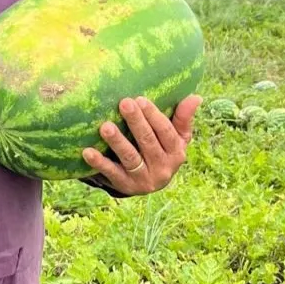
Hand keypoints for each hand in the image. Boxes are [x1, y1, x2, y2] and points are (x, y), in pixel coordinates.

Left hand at [81, 94, 201, 195]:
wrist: (150, 181)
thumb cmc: (162, 149)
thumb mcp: (177, 137)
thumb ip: (183, 118)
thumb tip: (196, 97)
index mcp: (176, 153)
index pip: (166, 132)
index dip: (154, 116)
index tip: (140, 99)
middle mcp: (163, 168)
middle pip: (148, 142)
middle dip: (136, 122)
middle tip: (123, 103)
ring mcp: (144, 179)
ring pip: (130, 158)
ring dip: (117, 142)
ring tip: (105, 127)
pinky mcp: (126, 186)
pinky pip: (112, 174)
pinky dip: (99, 163)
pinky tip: (87, 152)